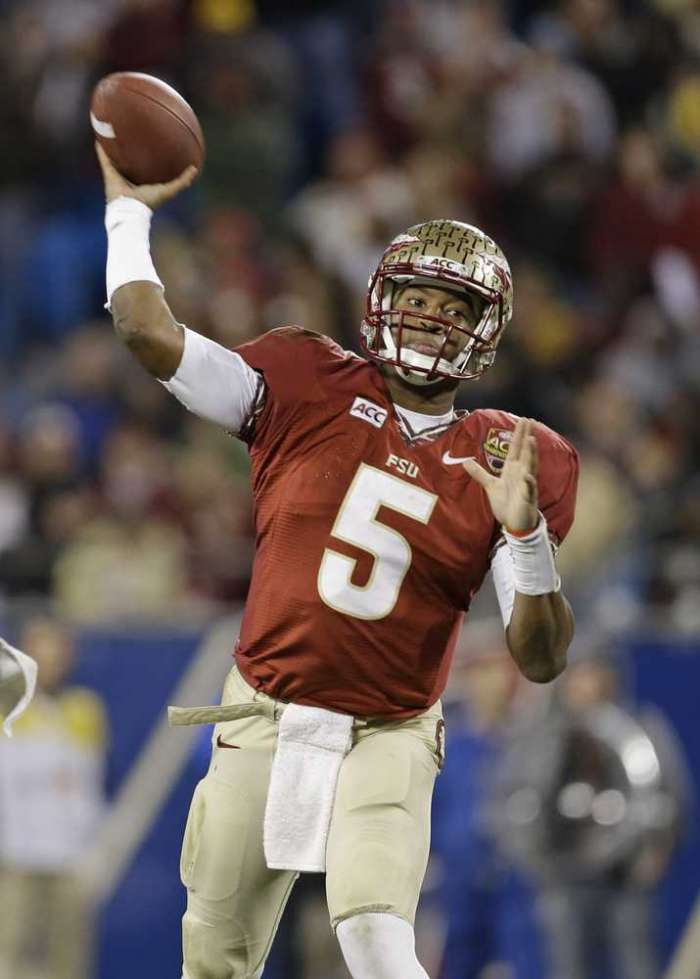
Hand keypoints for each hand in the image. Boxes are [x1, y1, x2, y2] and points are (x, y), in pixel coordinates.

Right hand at [95, 141, 197, 208]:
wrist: (131, 210)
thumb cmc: (150, 202)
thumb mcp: (169, 190)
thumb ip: (182, 181)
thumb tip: (195, 168)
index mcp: (144, 182)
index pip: (147, 167)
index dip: (150, 157)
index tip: (153, 144)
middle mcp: (130, 179)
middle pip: (131, 161)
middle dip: (131, 150)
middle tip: (132, 134)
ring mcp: (119, 177)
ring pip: (116, 159)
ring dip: (114, 148)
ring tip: (112, 131)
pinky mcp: (109, 176)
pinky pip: (104, 160)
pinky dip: (101, 151)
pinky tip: (98, 138)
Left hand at [463, 417, 538, 531]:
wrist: (515, 523)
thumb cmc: (506, 504)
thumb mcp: (490, 486)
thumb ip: (479, 473)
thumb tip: (465, 461)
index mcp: (513, 470)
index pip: (516, 448)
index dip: (519, 434)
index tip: (523, 420)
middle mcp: (522, 473)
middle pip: (525, 452)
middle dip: (527, 437)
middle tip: (530, 420)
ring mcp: (526, 485)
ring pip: (529, 466)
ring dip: (531, 453)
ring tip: (531, 439)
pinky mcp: (527, 498)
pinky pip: (529, 489)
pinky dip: (529, 482)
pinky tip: (529, 476)